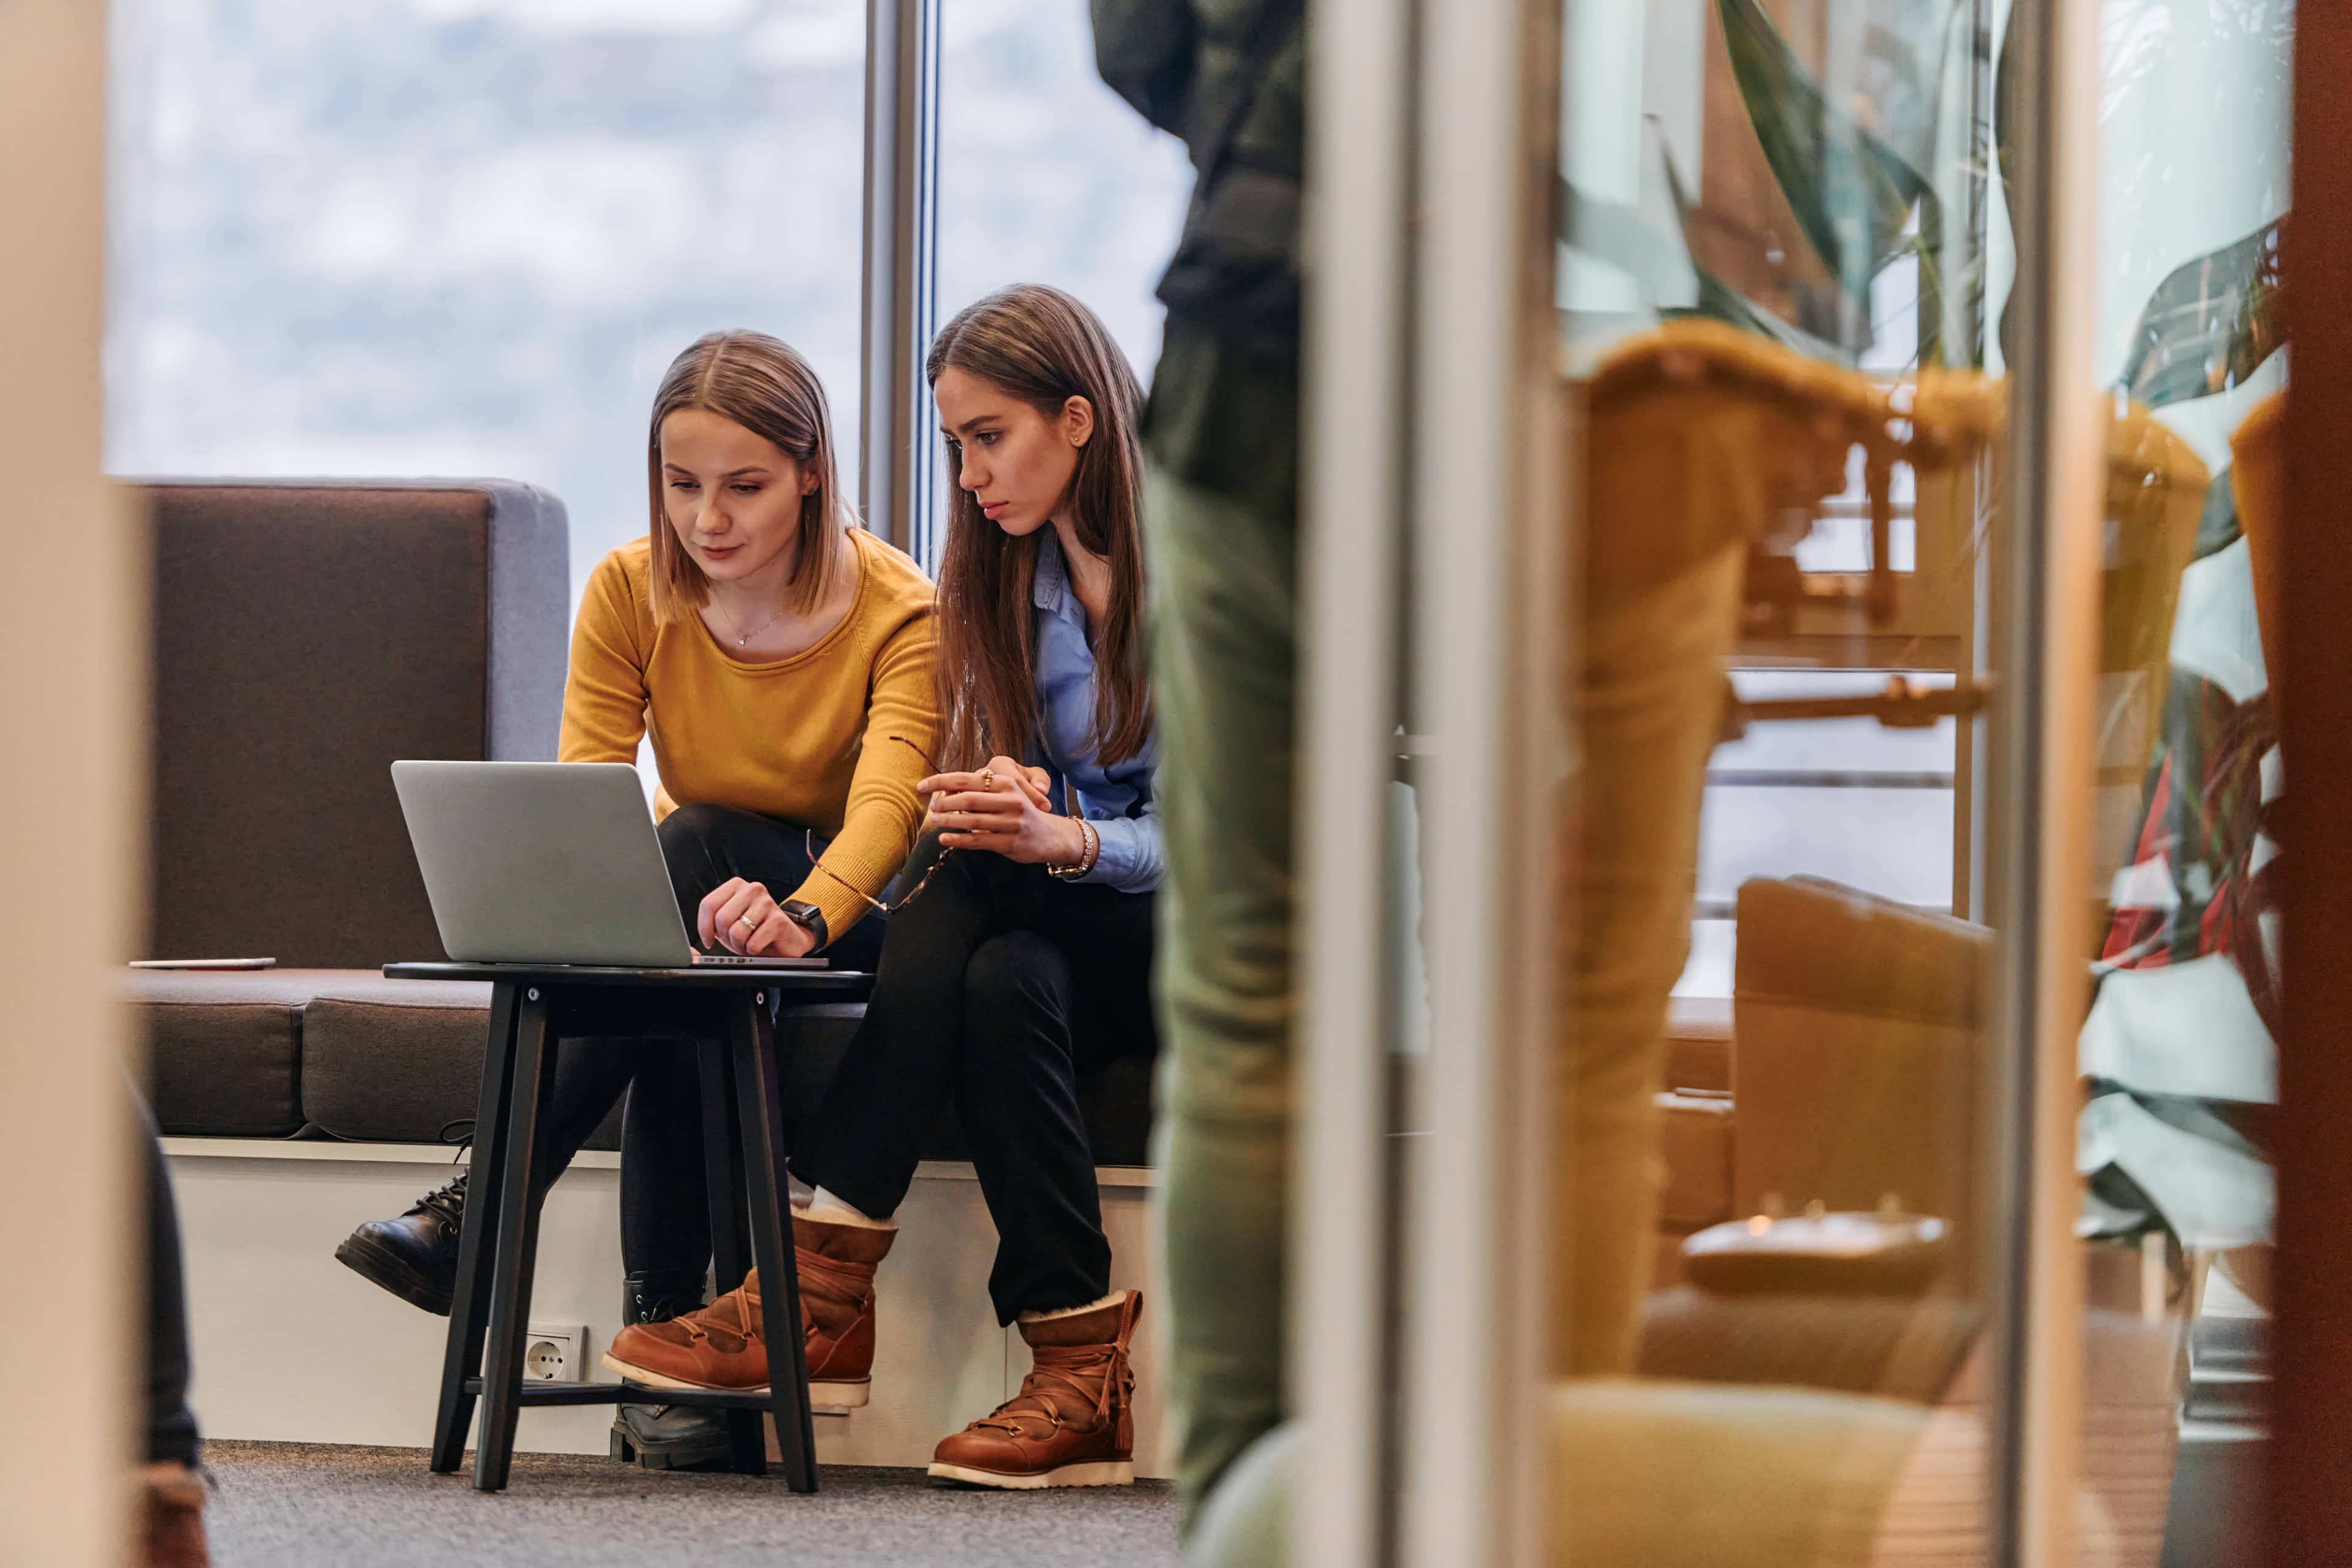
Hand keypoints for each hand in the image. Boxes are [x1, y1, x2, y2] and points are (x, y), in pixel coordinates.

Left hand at [696, 878, 817, 957]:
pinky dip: (752, 951)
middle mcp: (752, 889)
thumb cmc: (755, 931)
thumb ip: (712, 925)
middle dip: (725, 937)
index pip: (708, 904)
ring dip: (739, 945)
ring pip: (737, 932)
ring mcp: (767, 903)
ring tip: (747, 943)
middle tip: (734, 941)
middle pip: (722, 918)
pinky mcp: (778, 920)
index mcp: (737, 886)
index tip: (708, 939)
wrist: (786, 939)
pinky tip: (759, 946)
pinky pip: (753, 943)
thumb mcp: (729, 924)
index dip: (704, 927)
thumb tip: (694, 944)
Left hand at [919, 755, 1081, 866]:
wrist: (1050, 835)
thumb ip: (978, 791)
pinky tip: (944, 839)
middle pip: (968, 799)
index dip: (940, 781)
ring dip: (949, 821)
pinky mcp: (1011, 842)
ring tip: (935, 821)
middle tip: (932, 808)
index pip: (966, 779)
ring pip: (972, 821)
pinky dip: (958, 840)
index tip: (921, 786)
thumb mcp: (1004, 795)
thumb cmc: (1019, 812)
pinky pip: (978, 841)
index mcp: (1006, 783)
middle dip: (945, 803)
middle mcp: (1010, 800)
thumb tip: (943, 791)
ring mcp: (1012, 822)